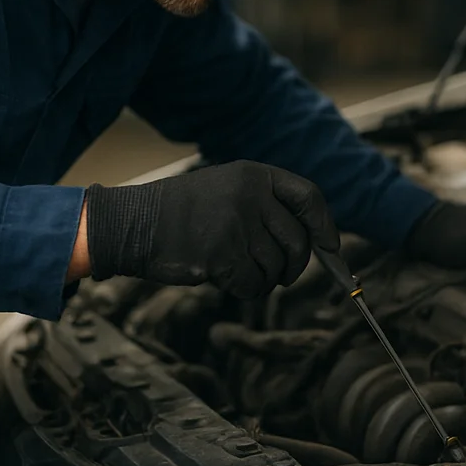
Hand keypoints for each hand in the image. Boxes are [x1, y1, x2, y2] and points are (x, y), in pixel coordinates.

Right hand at [84, 161, 339, 297]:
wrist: (133, 224)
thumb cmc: (181, 214)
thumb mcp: (227, 190)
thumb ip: (266, 207)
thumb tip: (313, 243)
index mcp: (255, 175)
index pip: (309, 197)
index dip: (325, 226)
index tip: (332, 248)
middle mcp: (251, 196)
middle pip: (298, 241)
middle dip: (294, 266)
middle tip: (281, 276)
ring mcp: (237, 224)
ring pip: (277, 267)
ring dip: (264, 279)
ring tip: (237, 270)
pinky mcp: (222, 255)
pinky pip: (254, 285)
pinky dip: (246, 291)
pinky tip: (225, 280)